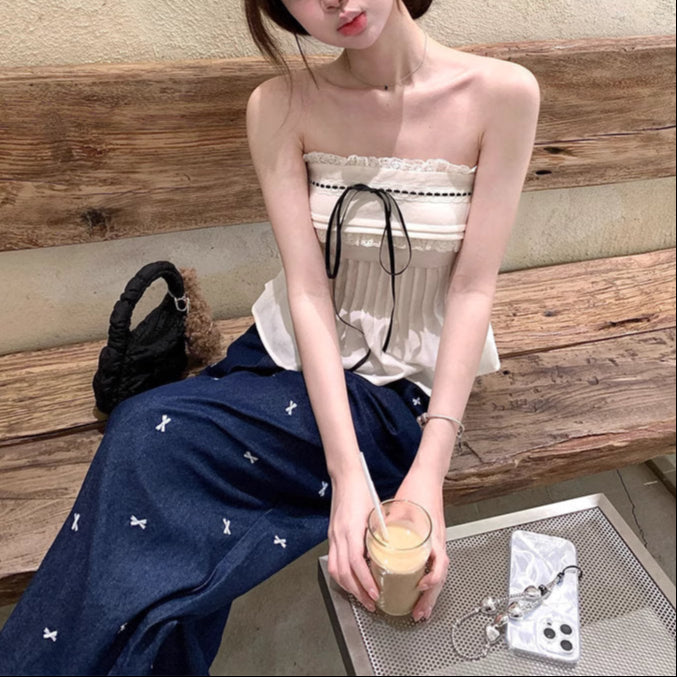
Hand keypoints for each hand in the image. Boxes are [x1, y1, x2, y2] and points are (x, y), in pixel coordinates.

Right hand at [326, 469, 379, 611]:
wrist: (345, 477)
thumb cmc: (362, 490)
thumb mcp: (376, 511)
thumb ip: (380, 531)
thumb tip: (391, 550)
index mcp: (351, 530)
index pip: (356, 563)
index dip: (365, 582)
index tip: (375, 593)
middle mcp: (339, 536)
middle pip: (343, 573)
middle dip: (357, 592)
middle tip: (370, 603)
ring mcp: (333, 536)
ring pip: (335, 570)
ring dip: (348, 587)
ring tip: (361, 596)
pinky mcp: (332, 535)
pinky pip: (334, 561)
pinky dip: (342, 575)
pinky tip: (352, 579)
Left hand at [394, 465, 448, 621]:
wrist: (428, 477)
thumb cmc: (417, 490)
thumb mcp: (399, 508)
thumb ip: (387, 524)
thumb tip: (371, 541)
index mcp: (433, 534)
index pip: (440, 563)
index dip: (433, 578)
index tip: (421, 588)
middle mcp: (438, 541)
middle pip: (440, 576)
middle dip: (430, 599)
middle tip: (420, 614)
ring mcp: (438, 542)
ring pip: (439, 574)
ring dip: (430, 594)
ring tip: (420, 609)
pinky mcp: (435, 541)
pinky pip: (435, 565)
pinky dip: (429, 579)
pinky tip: (420, 587)